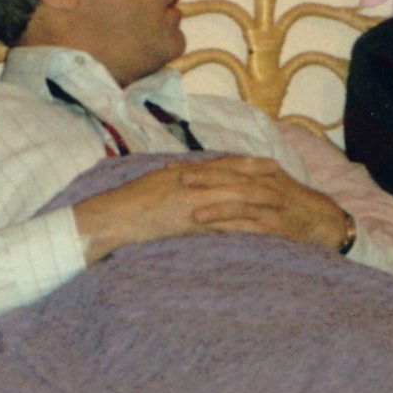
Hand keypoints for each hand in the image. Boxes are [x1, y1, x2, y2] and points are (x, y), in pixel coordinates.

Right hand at [74, 156, 346, 262]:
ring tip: (282, 202)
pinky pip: (225, 223)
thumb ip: (172, 182)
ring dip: (259, 199)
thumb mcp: (152, 186)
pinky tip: (262, 231)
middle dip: (259, 175)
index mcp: (182, 173)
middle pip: (233, 175)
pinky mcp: (191, 220)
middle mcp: (191, 182)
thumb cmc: (124, 206)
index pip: (220, 164)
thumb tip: (183, 180)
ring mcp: (193, 200)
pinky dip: (246, 226)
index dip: (244, 162)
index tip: (264, 161)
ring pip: (234, 197)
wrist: (110, 219)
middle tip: (282, 174)